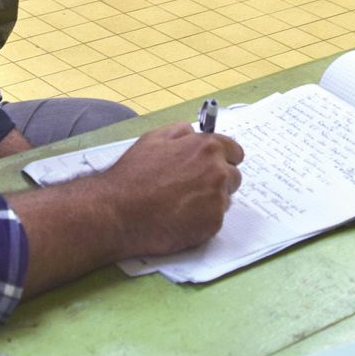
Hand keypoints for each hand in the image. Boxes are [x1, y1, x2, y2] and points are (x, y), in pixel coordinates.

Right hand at [95, 123, 243, 258]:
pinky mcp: (212, 224)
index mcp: (207, 147)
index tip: (214, 166)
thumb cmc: (133, 176)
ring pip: (224, 200)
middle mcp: (218, 171)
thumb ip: (180, 132)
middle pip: (234, 177)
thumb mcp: (153, 139)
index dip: (223, 159)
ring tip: (180, 204)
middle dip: (218, 181)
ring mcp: (217, 199)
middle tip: (191, 189)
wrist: (119, 212)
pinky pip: (214, 220)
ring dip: (209, 202)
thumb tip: (193, 132)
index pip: (235, 152)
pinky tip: (179, 218)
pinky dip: (201, 221)